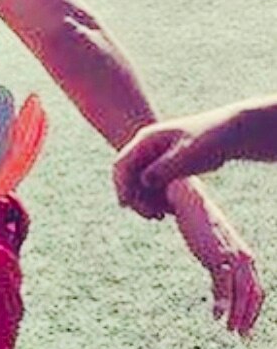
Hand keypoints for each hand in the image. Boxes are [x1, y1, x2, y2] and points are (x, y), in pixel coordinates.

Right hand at [115, 110, 238, 216]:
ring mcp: (154, 159)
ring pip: (139, 185)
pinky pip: (153, 188)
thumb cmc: (210, 138)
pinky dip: (157, 200)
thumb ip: (164, 167)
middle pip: (128, 177)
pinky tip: (170, 211)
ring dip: (146, 202)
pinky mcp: (164, 168)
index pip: (122, 164)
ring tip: (162, 216)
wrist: (228, 132)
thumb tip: (143, 181)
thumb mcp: (187, 152)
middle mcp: (145, 150)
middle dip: (135, 198)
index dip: (120, 185)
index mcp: (145, 140)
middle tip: (152, 216)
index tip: (126, 204)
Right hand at [167, 180, 263, 335]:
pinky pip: (223, 284)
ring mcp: (231, 257)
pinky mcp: (216, 256)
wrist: (189, 201)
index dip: (253, 310)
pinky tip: (217, 315)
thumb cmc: (199, 221)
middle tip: (242, 336)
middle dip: (248, 317)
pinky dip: (222, 302)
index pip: (256, 289)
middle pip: (253, 294)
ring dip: (237, 314)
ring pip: (241, 292)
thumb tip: (215, 270)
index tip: (245, 327)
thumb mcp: (212, 244)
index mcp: (245, 256)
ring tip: (230, 330)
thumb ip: (218, 259)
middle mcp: (244, 257)